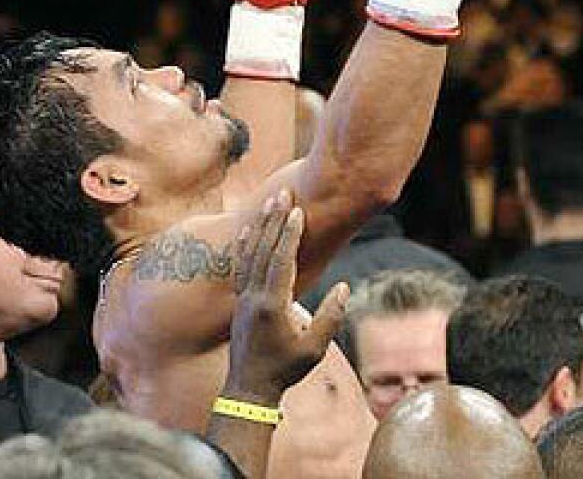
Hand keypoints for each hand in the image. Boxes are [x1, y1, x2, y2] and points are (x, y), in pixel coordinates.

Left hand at [223, 190, 348, 401]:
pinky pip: (240, 266)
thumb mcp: (314, 348)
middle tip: (282, 193)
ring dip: (261, 226)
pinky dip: (245, 245)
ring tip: (269, 202)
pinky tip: (249, 230)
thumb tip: (343, 288)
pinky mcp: (239, 301)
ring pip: (251, 254)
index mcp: (272, 305)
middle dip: (274, 220)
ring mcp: (243, 298)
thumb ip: (330, 317)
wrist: (249, 388)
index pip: (281, 261)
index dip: (289, 235)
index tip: (297, 211)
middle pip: (264, 250)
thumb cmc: (285, 369)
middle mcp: (253, 297)